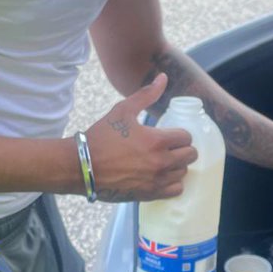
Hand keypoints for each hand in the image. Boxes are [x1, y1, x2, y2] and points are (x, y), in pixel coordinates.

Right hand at [86, 74, 197, 202]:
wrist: (82, 167)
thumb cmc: (101, 137)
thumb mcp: (122, 111)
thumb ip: (146, 94)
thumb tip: (163, 77)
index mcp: (157, 140)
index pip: (187, 137)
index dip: (180, 134)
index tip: (170, 135)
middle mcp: (161, 162)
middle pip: (190, 155)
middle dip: (182, 149)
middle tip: (170, 147)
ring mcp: (156, 180)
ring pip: (184, 173)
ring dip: (178, 166)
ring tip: (164, 161)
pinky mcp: (149, 194)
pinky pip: (175, 190)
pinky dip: (173, 183)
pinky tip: (163, 176)